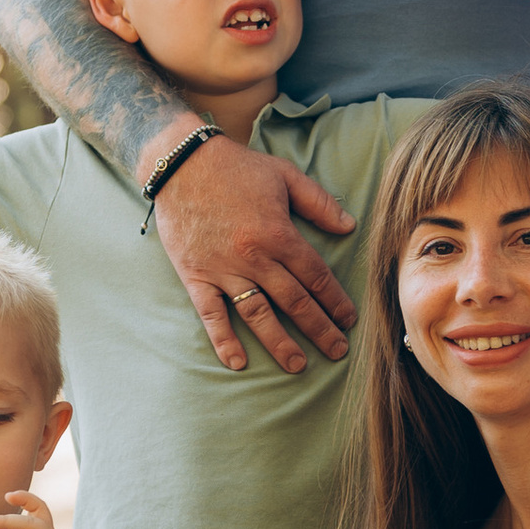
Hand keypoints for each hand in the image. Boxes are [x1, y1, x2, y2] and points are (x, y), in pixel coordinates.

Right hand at [150, 128, 355, 371]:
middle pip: (293, 301)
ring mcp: (222, 269)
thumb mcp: (285, 174)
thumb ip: (319, 202)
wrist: (180, 162)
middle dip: (319, 329)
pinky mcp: (195, 275)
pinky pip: (210, 314)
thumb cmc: (236, 167)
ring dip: (279, 343)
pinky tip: (238, 363)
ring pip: (257, 314)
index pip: (315, 276)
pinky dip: (223, 340)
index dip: (335, 301)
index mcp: (278, 233)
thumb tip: (349, 226)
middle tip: (337, 351)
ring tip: (298, 366)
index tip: (348, 321)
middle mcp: (253, 257)